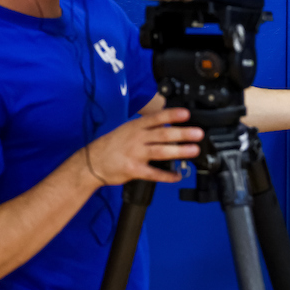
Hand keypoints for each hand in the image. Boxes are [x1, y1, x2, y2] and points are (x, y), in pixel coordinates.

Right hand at [84, 107, 202, 185]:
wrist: (91, 162)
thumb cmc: (112, 145)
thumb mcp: (128, 129)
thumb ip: (148, 127)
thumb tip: (170, 124)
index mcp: (136, 126)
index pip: (156, 118)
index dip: (172, 115)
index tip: (186, 113)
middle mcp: (136, 138)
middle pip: (162, 134)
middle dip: (182, 133)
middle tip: (198, 134)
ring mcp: (135, 154)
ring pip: (160, 151)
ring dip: (179, 151)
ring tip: (194, 150)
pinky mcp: (133, 169)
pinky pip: (152, 173)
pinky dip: (166, 176)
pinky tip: (177, 176)